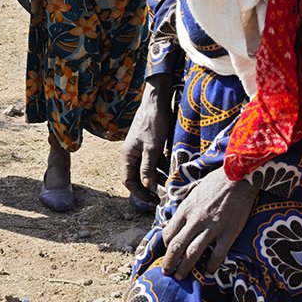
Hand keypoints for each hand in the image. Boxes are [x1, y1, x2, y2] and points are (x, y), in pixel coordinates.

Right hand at [122, 74, 176, 204]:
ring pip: (148, 170)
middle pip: (138, 177)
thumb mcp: (152, 147)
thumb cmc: (153, 123)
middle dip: (149, 188)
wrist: (157, 101)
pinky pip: (155, 161)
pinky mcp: (151, 144)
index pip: (128, 181)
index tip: (153, 200)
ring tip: (170, 185)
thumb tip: (147, 187)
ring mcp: (141, 149)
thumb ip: (148, 167)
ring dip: (158, 178)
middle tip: (163, 197)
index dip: (139, 193)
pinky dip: (163, 168)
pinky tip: (173, 171)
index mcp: (127, 156)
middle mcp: (132, 154)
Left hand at [160, 167, 255, 279]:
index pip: (169, 233)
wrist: (239, 177)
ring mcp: (212, 227)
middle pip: (177, 246)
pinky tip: (208, 271)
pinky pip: (218, 254)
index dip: (166, 246)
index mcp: (185, 210)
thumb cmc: (215, 182)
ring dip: (185, 267)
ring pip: (193, 253)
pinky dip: (212, 265)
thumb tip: (175, 218)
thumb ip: (184, 206)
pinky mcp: (229, 232)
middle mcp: (195, 220)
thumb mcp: (193, 191)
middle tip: (166, 272)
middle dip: (169, 262)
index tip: (167, 251)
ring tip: (181, 277)